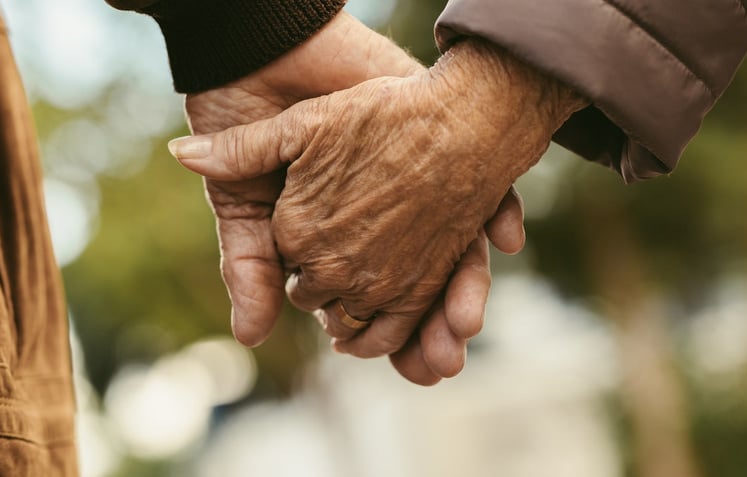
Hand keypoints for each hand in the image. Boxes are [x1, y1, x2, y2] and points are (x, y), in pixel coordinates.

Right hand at [171, 39, 586, 371]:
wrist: (268, 55)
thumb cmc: (248, 123)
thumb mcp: (242, 201)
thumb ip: (248, 264)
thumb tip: (249, 337)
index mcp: (337, 240)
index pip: (362, 303)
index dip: (372, 335)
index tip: (379, 361)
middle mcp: (383, 221)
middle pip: (417, 292)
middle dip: (429, 333)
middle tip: (438, 366)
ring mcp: (415, 188)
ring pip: (455, 255)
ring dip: (466, 292)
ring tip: (466, 327)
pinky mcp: (439, 147)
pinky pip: (485, 190)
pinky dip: (499, 213)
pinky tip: (505, 237)